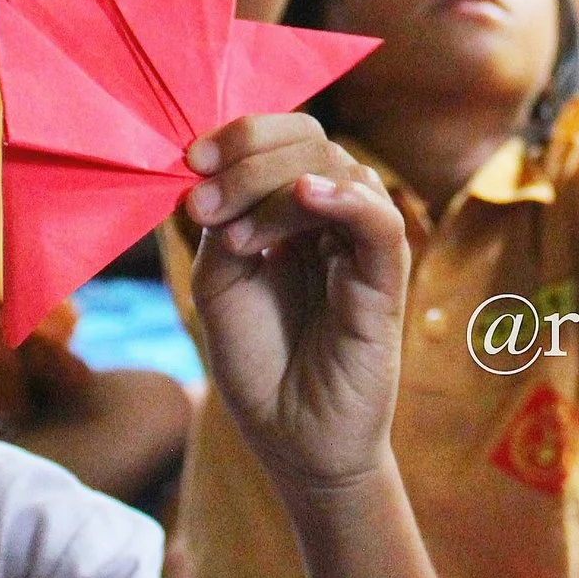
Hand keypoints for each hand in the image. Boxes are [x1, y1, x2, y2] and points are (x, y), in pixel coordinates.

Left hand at [180, 114, 411, 494]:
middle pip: (311, 144)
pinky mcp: (385, 283)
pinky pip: (379, 223)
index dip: (242, 135)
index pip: (284, 139)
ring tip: (239, 240)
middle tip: (206, 203)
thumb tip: (211, 170)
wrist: (292, 442)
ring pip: (340, 172)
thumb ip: (219, 223)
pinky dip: (346, 199)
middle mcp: (332, 220)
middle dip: (251, 158)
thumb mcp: (219, 283)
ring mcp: (360, 247)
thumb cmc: (260, 364)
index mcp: (293, 212)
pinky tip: (307, 198)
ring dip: (277, 187)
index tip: (193, 160)